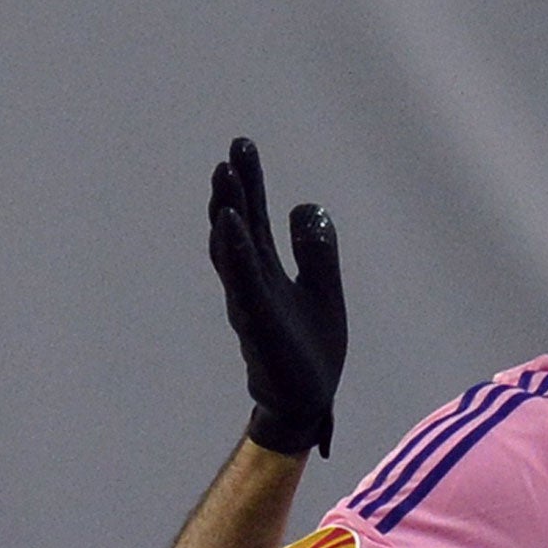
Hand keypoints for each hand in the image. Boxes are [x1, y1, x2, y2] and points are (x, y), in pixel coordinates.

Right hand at [208, 137, 347, 455]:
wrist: (306, 401)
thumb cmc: (308, 349)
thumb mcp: (322, 289)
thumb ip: (314, 250)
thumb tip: (305, 205)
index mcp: (266, 271)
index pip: (255, 218)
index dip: (249, 182)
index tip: (242, 145)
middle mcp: (251, 281)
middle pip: (240, 226)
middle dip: (235, 188)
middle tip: (232, 151)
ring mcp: (250, 300)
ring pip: (233, 250)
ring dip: (228, 212)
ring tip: (225, 176)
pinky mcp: (257, 321)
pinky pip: (243, 281)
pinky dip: (235, 251)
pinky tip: (231, 222)